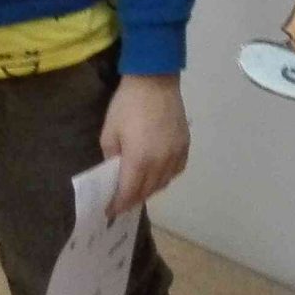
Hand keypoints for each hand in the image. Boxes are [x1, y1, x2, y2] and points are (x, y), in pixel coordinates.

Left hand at [100, 73, 189, 219]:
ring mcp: (176, 154)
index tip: (109, 213)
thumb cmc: (127, 105)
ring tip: (137, 190)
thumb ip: (111, 158)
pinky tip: (157, 174)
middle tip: (120, 203)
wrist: (155, 81)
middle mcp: (160, 162)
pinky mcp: (185, 145)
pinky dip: (165, 178)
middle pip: (147, 191)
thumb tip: (115, 174)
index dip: (118, 205)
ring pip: (163, 183)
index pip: (128, 193)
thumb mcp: (109, 132)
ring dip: (149, 190)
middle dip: (132, 200)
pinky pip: (176, 170)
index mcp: (139, 160)